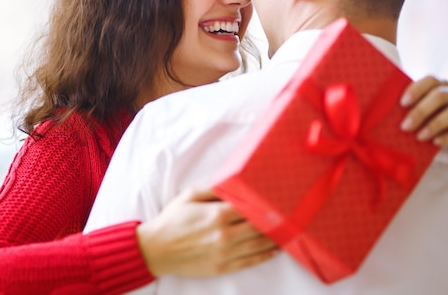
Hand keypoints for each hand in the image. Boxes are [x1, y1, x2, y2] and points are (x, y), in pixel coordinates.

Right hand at [136, 187, 277, 277]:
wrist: (157, 249)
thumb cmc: (172, 220)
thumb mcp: (189, 196)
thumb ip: (213, 189)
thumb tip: (233, 181)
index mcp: (217, 215)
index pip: (251, 207)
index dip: (267, 203)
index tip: (279, 198)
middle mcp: (225, 235)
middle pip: (259, 226)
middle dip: (276, 219)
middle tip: (291, 213)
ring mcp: (226, 253)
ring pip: (259, 245)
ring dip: (276, 237)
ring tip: (289, 230)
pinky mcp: (223, 267)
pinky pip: (251, 261)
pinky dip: (266, 255)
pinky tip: (276, 248)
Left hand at [400, 75, 447, 145]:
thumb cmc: (446, 113)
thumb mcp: (435, 105)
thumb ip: (418, 104)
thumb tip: (390, 114)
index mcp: (443, 87)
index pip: (431, 81)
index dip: (416, 90)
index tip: (402, 103)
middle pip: (440, 96)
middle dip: (420, 111)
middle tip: (405, 126)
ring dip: (434, 124)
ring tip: (419, 137)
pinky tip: (436, 142)